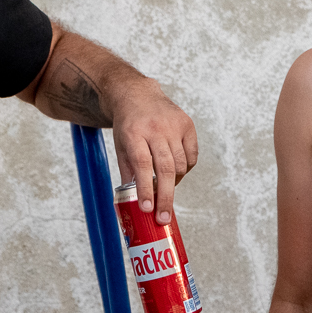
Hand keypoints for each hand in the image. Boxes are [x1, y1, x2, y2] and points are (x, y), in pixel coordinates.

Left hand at [110, 82, 197, 224]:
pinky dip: (185, 168)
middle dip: (165, 196)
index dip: (145, 188)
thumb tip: (133, 202)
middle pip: (165, 168)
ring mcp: (174, 125)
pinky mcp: (187, 124)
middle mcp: (155, 128)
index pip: (143, 165)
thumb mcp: (120, 146)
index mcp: (134, 133)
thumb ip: (128, 172)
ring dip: (174, 182)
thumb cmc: (128, 125)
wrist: (137, 94)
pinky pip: (191, 156)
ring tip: (165, 188)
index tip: (147, 208)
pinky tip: (175, 170)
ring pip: (180, 164)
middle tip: (163, 218)